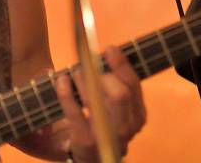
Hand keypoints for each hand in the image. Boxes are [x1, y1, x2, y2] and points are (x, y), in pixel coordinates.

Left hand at [55, 47, 146, 161]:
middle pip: (120, 93)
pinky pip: (74, 112)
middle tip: (89, 63)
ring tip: (74, 71)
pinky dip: (66, 92)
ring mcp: (107, 137)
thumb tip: (108, 52)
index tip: (109, 48)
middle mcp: (128, 128)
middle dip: (103, 74)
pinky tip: (62, 80)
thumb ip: (118, 86)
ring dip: (84, 80)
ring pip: (97, 100)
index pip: (134, 85)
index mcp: (138, 116)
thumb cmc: (104, 128)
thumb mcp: (118, 110)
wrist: (92, 161)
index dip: (121, 65)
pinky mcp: (85, 142)